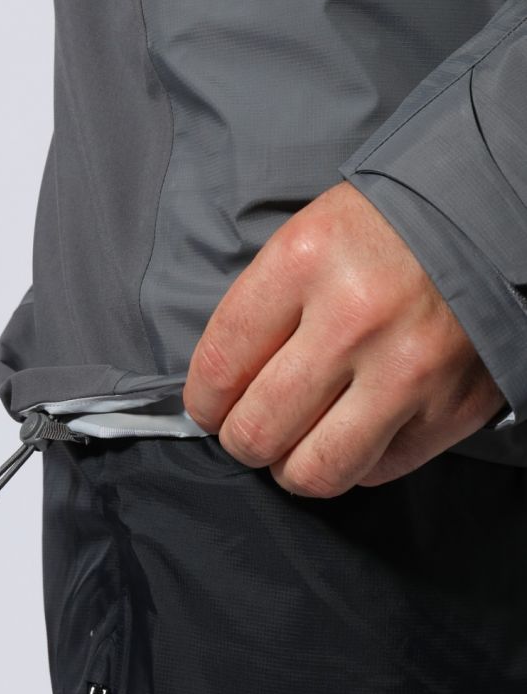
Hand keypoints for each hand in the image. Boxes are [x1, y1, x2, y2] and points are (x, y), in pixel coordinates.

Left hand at [183, 181, 506, 496]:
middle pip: (258, 431)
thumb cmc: (384, 233)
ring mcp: (409, 370)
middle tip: (252, 428)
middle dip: (243, 440)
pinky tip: (353, 430)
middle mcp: (356, 319)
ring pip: (315, 471)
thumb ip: (260, 312)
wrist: (490, 222)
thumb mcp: (307, 240)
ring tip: (297, 445)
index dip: (204, 403)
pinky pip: (375, 471)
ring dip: (293, 467)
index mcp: (305, 261)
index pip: (220, 366)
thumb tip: (219, 392)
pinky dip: (355, 461)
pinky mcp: (450, 409)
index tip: (210, 408)